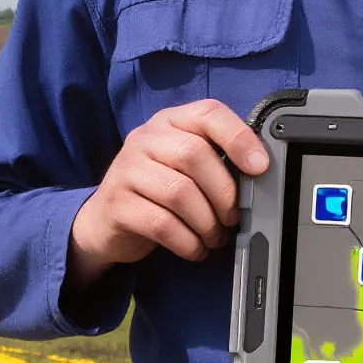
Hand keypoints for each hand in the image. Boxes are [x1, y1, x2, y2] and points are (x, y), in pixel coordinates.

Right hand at [67, 99, 269, 284]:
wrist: (103, 221)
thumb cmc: (155, 192)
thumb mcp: (181, 165)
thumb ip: (213, 159)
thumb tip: (258, 174)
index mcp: (169, 122)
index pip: (208, 113)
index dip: (238, 137)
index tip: (260, 167)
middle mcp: (144, 139)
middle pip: (194, 154)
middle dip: (224, 193)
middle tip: (232, 217)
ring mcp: (126, 170)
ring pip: (180, 192)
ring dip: (207, 223)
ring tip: (214, 237)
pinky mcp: (117, 204)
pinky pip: (163, 223)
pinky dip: (188, 242)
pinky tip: (195, 248)